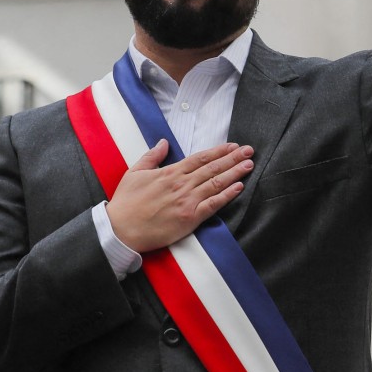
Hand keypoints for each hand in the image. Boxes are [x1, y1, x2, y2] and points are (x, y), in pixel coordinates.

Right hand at [105, 139, 254, 252]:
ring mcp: (187, 201)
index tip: (233, 146)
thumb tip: (164, 142)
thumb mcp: (135, 172)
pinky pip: (213, 205)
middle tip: (249, 151)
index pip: (200, 158)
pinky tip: (239, 187)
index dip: (218, 151)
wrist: (121, 229)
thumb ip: (152, 156)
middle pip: (213, 168)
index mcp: (170, 173)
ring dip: (235, 173)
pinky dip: (227, 195)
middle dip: (233, 158)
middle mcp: (181, 184)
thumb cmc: (126, 202)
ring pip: (216, 183)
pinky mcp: (189, 218)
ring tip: (249, 164)